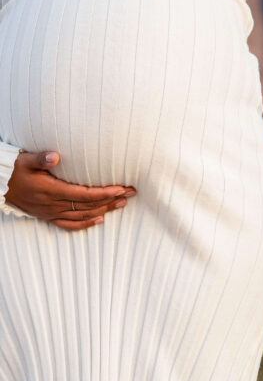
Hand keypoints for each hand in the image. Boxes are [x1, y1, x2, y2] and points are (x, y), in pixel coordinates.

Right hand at [5, 151, 136, 230]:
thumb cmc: (13, 170)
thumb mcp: (24, 161)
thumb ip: (40, 159)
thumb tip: (55, 156)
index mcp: (51, 190)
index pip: (85, 194)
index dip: (105, 193)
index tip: (121, 188)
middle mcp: (53, 204)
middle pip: (89, 205)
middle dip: (112, 199)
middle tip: (131, 193)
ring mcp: (51, 212)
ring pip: (83, 215)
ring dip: (104, 210)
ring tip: (122, 203)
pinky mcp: (47, 216)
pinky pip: (69, 224)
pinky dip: (85, 224)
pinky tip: (99, 220)